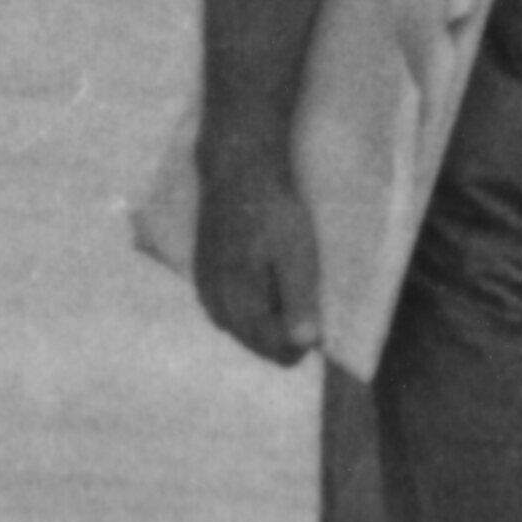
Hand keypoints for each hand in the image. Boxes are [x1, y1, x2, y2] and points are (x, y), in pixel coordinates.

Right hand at [190, 150, 319, 369]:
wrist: (237, 170)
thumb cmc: (273, 211)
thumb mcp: (296, 256)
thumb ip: (298, 302)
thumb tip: (306, 345)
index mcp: (239, 307)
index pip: (277, 351)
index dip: (303, 339)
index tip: (318, 313)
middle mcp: (216, 307)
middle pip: (258, 342)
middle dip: (283, 328)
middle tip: (302, 289)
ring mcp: (206, 291)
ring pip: (243, 326)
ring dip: (266, 314)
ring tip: (284, 280)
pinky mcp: (203, 275)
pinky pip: (230, 306)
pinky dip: (250, 300)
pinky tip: (262, 274)